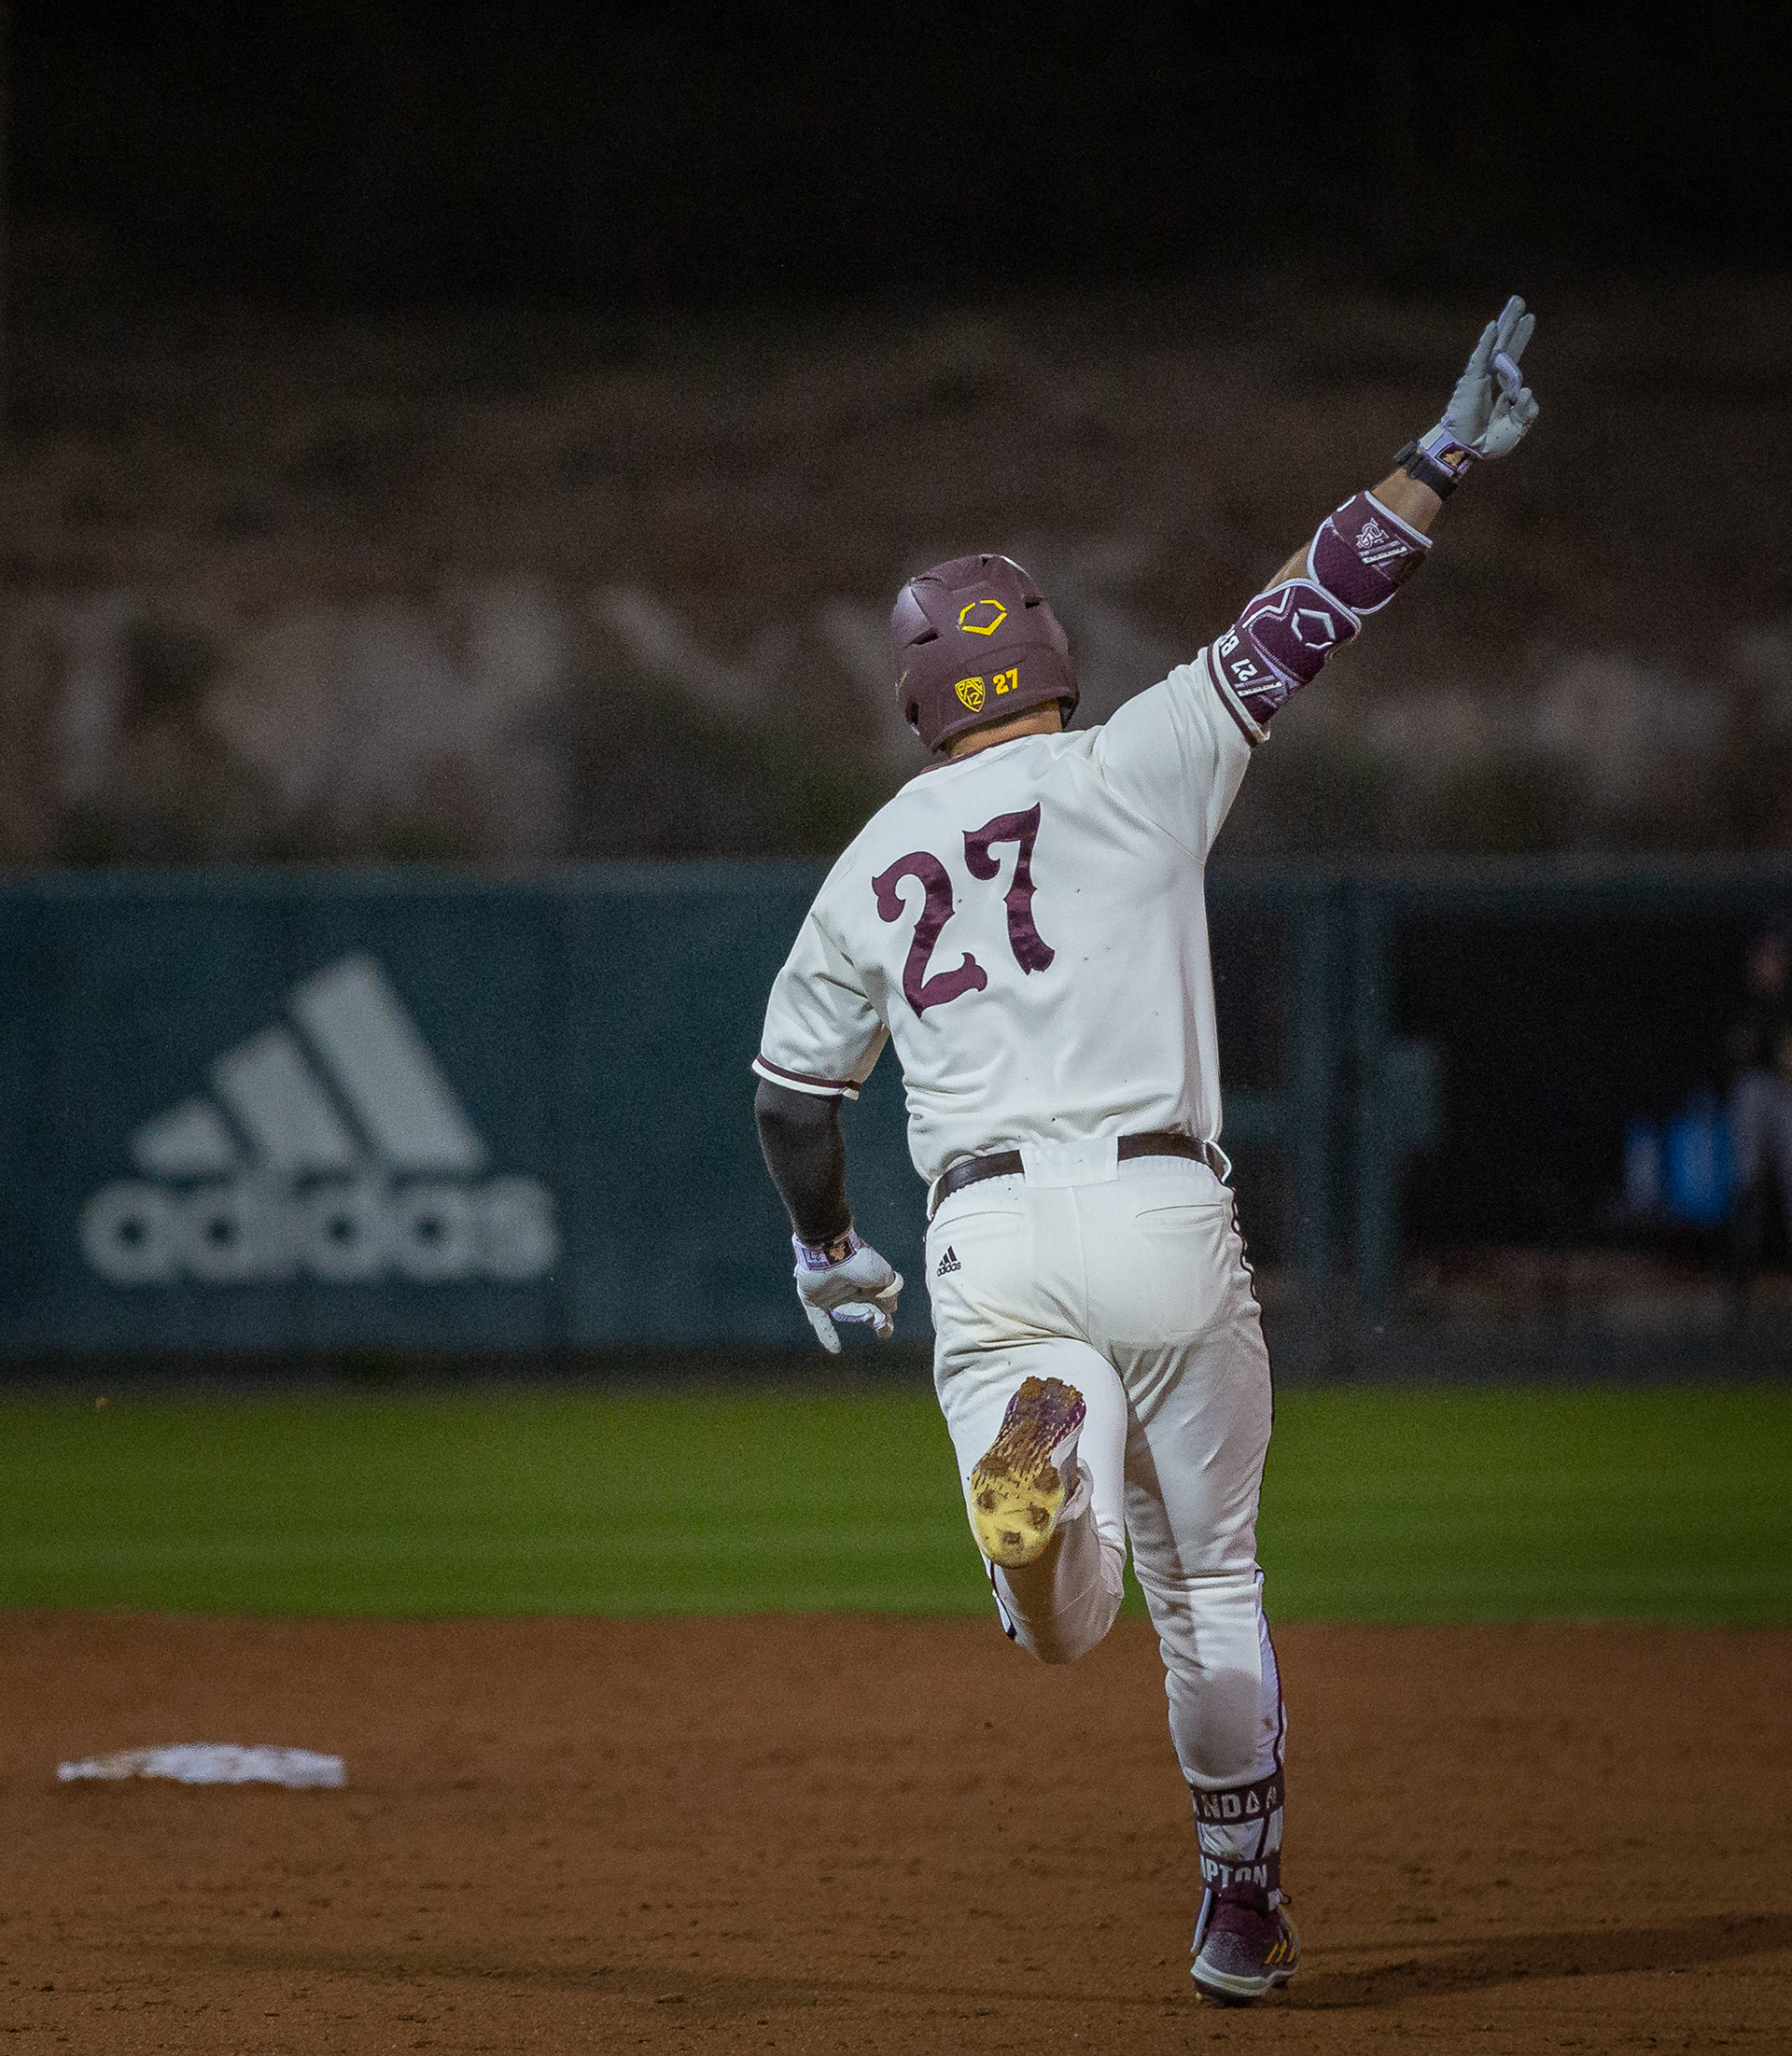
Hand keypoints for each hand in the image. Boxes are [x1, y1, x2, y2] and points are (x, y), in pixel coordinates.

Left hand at [794, 1240, 902, 1352]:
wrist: (831, 1250)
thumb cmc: (860, 1261)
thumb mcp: (883, 1275)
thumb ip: (889, 1293)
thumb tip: (891, 1309)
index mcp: (863, 1280)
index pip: (875, 1302)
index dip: (883, 1316)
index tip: (887, 1326)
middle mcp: (847, 1288)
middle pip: (861, 1309)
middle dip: (874, 1318)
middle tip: (883, 1327)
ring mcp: (830, 1294)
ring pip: (844, 1313)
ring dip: (856, 1318)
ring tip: (871, 1324)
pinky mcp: (813, 1299)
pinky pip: (819, 1320)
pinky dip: (827, 1335)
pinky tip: (835, 1350)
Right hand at [1440, 295, 1538, 459]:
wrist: (1468, 450)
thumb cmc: (1489, 441)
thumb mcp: (1517, 428)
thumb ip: (1527, 410)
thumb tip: (1525, 391)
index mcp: (1505, 388)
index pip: (1514, 358)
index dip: (1521, 337)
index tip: (1530, 318)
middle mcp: (1494, 377)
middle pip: (1506, 344)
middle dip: (1513, 323)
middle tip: (1519, 300)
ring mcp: (1483, 377)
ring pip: (1496, 345)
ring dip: (1505, 324)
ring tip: (1515, 303)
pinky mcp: (1472, 380)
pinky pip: (1480, 358)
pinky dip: (1486, 342)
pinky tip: (1492, 326)